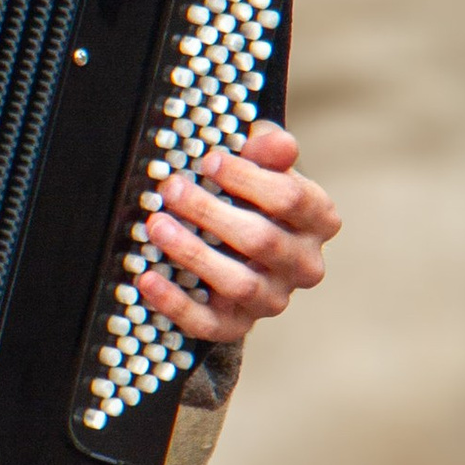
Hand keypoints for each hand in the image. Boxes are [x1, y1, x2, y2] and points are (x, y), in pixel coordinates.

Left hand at [139, 119, 338, 345]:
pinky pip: (208, 323)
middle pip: (261, 240)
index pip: (290, 199)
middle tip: (172, 189)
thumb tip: (272, 139)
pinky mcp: (238, 325)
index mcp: (318, 221)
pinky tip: (146, 278)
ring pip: (238, 284)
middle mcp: (304, 265)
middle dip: (210, 211)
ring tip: (156, 226)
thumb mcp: (264, 169)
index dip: (247, 178)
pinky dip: (174, 302)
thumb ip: (269, 150)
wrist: (243, 252)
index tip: (209, 161)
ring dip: (193, 254)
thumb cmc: (255, 201)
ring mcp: (273, 300)